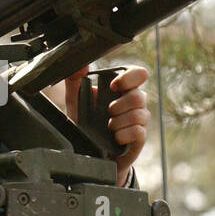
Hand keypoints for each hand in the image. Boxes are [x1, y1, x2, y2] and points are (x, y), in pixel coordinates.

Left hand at [62, 65, 149, 185]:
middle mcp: (134, 102)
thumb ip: (74, 80)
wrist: (88, 151)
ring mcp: (139, 120)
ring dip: (119, 121)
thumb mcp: (75, 101)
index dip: (130, 77)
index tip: (113, 85)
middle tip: (108, 111)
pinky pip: (138, 131)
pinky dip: (123, 134)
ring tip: (109, 127)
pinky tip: (115, 138)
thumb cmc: (85, 123)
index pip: (138, 74)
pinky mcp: (139, 138)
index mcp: (122, 89)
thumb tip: (80, 64)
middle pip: (139, 95)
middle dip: (120, 104)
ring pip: (140, 114)